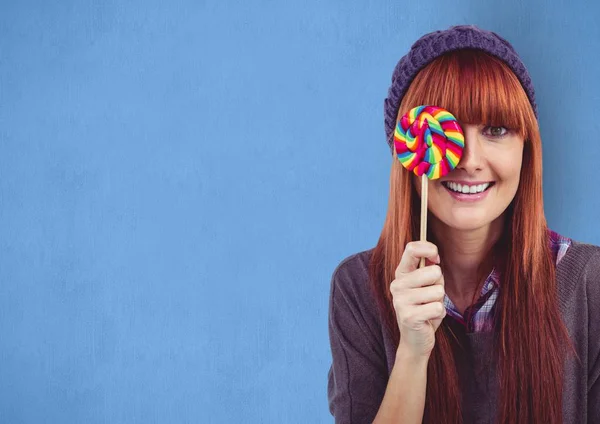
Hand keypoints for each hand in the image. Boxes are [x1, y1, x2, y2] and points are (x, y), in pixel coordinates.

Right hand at [391, 241, 445, 358]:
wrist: (415, 340)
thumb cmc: (424, 308)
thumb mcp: (427, 285)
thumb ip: (429, 269)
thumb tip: (434, 257)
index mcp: (401, 274)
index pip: (411, 249)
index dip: (429, 249)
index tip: (436, 258)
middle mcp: (397, 285)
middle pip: (434, 271)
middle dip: (439, 284)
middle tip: (430, 296)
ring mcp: (401, 301)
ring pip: (438, 291)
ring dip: (439, 301)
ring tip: (428, 308)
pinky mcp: (409, 316)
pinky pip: (438, 307)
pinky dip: (439, 314)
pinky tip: (428, 319)